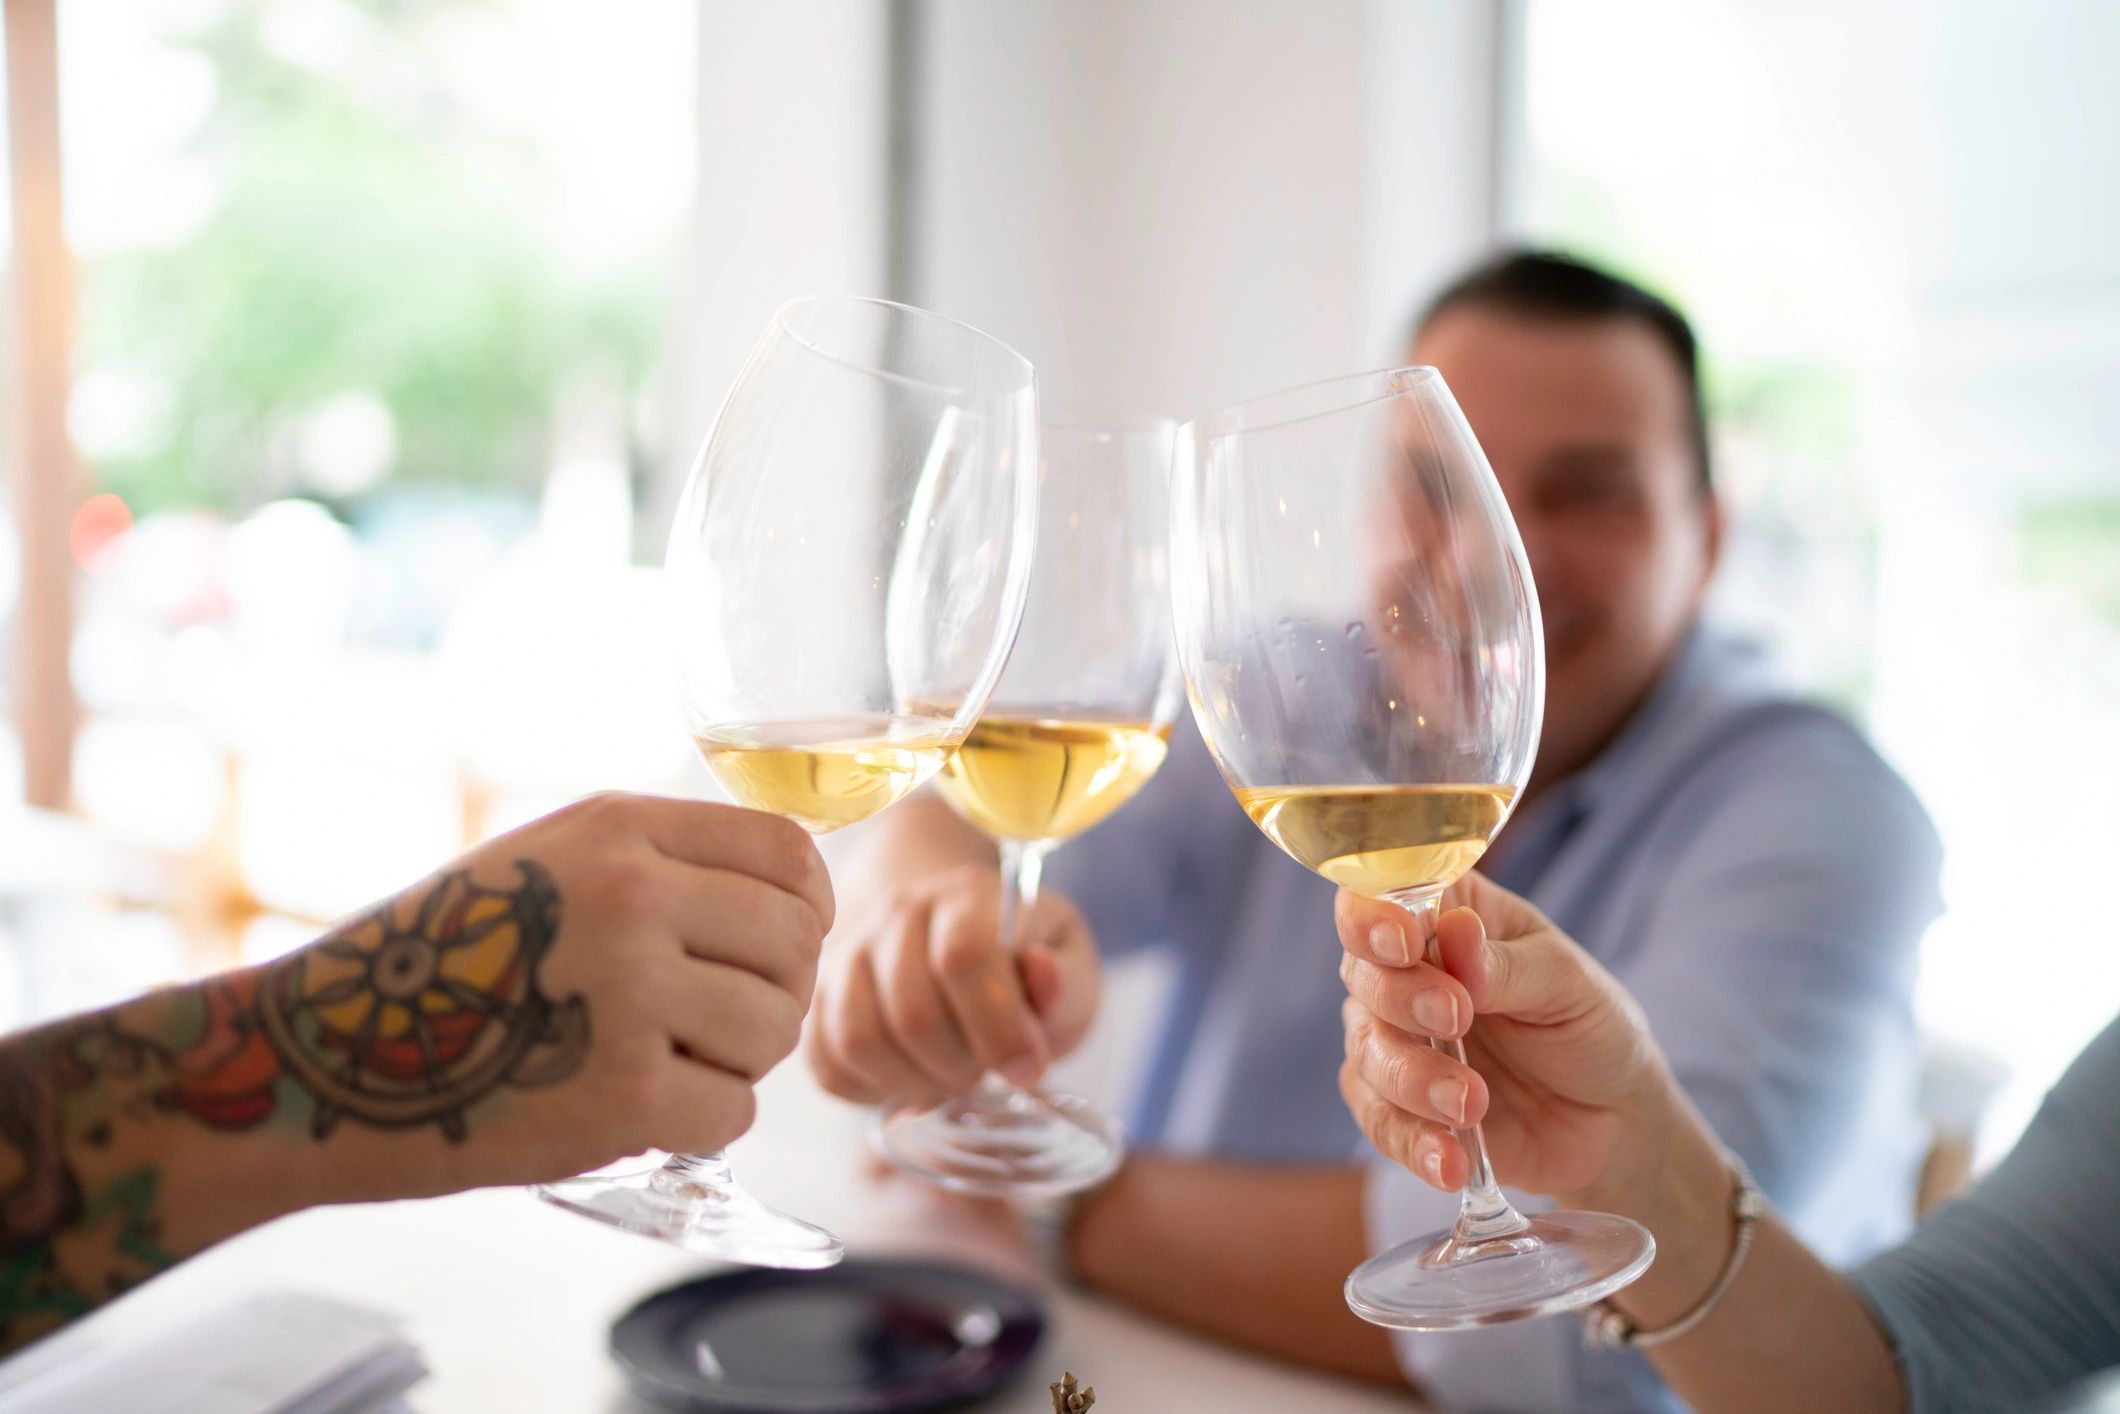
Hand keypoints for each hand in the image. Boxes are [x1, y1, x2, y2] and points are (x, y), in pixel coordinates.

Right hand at [297, 792, 833, 1198]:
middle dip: (770, 993)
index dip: (803, 907)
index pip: (786, 851)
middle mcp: (633, 895)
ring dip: (734, 1062)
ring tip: (659, 1061)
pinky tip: (630, 1110)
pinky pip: (733, 1113)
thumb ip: (663, 864)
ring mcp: (629, 993)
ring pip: (773, 1030)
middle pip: (793, 945)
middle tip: (708, 1023)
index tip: (781, 943)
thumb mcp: (549, 859)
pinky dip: (696, 1126)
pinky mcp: (621, 1095)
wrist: (321, 1059)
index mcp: (619, 829)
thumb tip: (794, 898)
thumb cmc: (442, 962)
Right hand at [805, 863, 1098, 1107]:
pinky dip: (873, 1091)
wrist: (962, 951)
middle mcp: (897, 914)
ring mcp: (849, 954)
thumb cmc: (1023, 969)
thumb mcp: (1070, 971)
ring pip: (861, 1040)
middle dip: (960, 1065)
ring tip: (951, 1078)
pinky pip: (828, 1064)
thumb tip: (1043, 972)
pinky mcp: (820, 999)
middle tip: (988, 1073)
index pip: (964, 956)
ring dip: (915, 1082)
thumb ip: (1063, 981)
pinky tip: (911, 1079)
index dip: (998, 1027)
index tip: (1028, 1070)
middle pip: (912, 1010)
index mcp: (966, 896)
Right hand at [1336, 871, 1674, 1207]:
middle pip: (1362, 974)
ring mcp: (1399, 1040)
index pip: (1381, 898)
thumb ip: (1507, 963)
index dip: (1373, 915)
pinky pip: (1379, 1121)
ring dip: (1412, 1080)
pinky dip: (1411, 1141)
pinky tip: (1451, 1160)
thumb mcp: (1569, 984)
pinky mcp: (1400, 1106)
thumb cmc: (1591, 1028)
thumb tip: (1456, 930)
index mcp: (1447, 915)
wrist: (1614, 1121)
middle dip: (1400, 999)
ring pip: (1367, 1051)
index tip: (1401, 943)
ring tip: (1471, 1105)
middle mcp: (1409, 972)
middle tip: (1456, 1021)